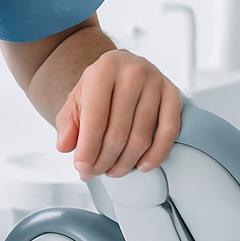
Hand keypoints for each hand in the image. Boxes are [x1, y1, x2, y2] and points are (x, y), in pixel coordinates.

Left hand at [55, 49, 182, 180]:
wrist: (123, 67)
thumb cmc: (99, 88)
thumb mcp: (76, 100)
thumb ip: (67, 123)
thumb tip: (65, 146)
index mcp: (104, 69)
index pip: (95, 119)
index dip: (88, 149)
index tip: (82, 168)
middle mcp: (133, 72)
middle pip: (118, 132)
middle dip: (104, 160)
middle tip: (96, 172)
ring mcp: (156, 82)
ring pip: (142, 137)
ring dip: (126, 163)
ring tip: (113, 170)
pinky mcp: (174, 94)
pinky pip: (169, 132)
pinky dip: (156, 155)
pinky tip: (142, 166)